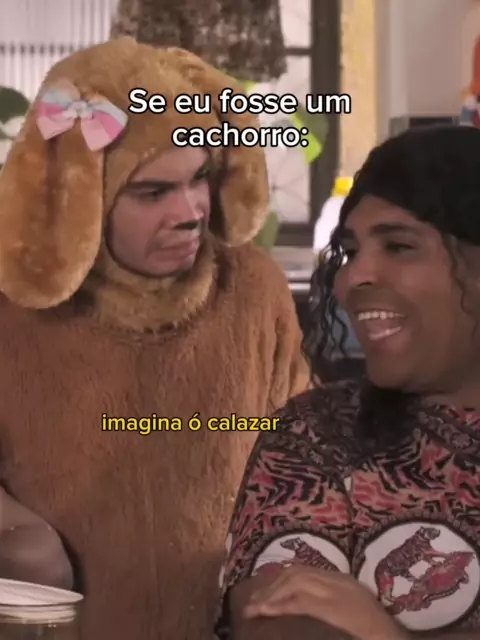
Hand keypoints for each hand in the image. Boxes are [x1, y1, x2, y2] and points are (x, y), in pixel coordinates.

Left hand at [243, 565, 406, 639]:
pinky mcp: (331, 607)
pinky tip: (266, 612)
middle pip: (295, 574)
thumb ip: (330, 606)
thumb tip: (300, 610)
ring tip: (253, 609)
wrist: (392, 639)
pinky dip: (280, 605)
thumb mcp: (351, 613)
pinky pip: (300, 602)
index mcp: (341, 581)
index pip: (303, 572)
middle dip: (270, 587)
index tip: (262, 593)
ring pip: (294, 582)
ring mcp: (334, 592)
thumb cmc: (374, 633)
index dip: (279, 581)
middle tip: (251, 603)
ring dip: (270, 595)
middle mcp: (336, 581)